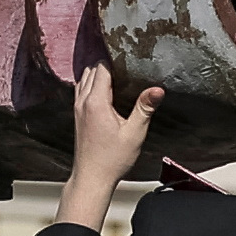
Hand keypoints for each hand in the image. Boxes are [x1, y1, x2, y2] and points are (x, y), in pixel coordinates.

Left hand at [58, 63, 164, 231]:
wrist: (91, 179)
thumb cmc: (111, 160)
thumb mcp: (134, 133)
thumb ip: (144, 108)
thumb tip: (157, 89)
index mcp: (96, 102)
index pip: (102, 67)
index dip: (116, 59)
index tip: (130, 57)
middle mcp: (83, 102)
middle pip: (93, 69)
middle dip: (108, 64)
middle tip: (128, 65)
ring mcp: (78, 109)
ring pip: (85, 78)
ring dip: (99, 73)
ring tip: (119, 74)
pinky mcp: (78, 116)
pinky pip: (82, 90)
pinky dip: (92, 84)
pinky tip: (107, 91)